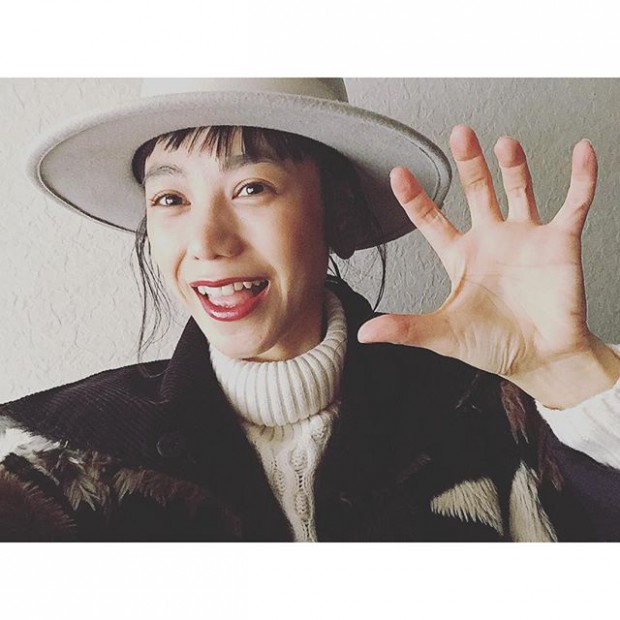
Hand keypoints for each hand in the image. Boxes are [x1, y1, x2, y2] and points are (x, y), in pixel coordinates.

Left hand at [358, 125, 609, 393]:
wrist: (542, 359)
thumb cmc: (494, 346)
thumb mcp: (444, 335)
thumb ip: (407, 328)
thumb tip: (366, 332)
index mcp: (461, 257)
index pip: (431, 220)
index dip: (415, 197)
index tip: (398, 173)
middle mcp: (492, 240)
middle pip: (476, 191)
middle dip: (469, 163)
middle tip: (459, 134)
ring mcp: (526, 238)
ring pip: (519, 189)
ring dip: (513, 165)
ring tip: (504, 143)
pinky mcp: (560, 243)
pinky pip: (574, 203)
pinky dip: (581, 178)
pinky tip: (582, 152)